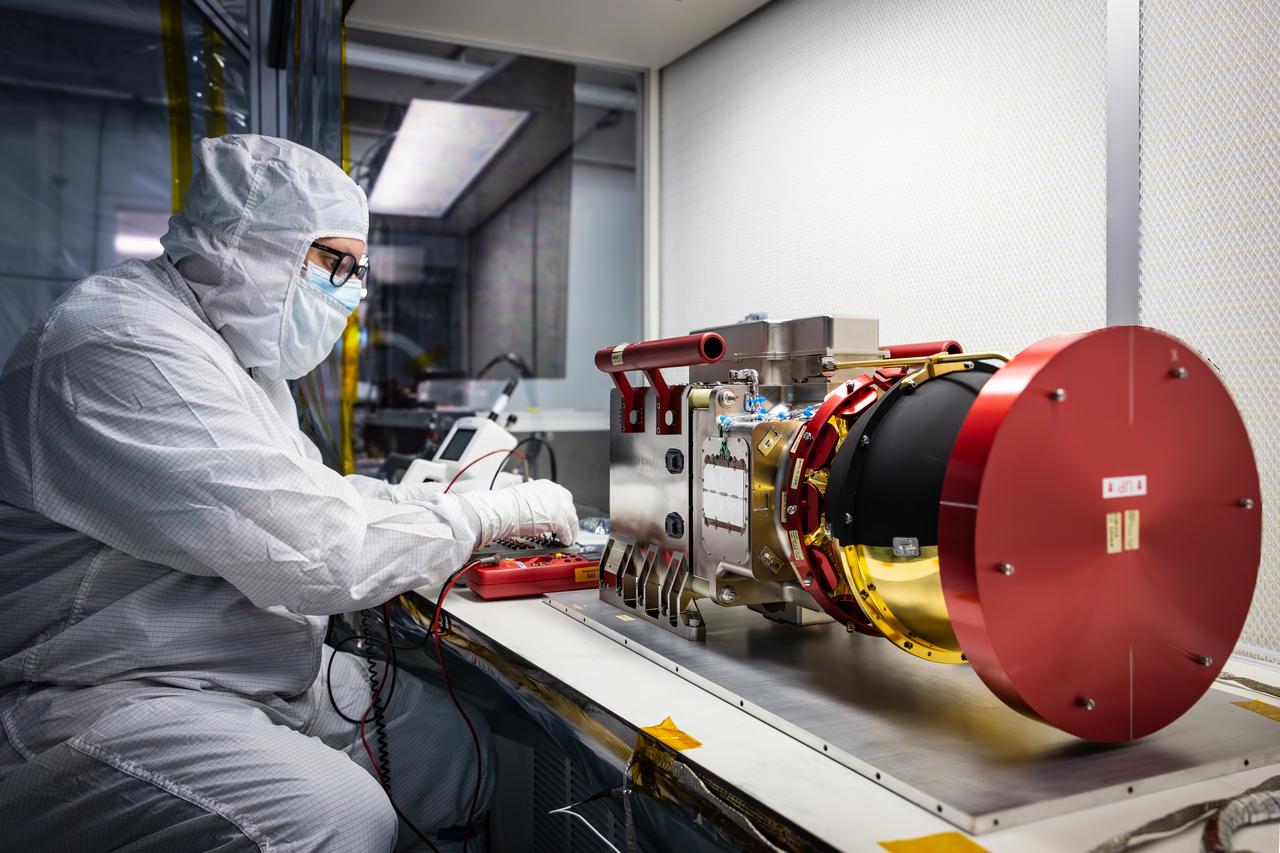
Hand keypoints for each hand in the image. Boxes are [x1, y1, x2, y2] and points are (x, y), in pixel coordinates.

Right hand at [455, 480, 578, 546]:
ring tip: (569, 538)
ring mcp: (558, 507)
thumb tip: (534, 509)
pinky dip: (566, 538)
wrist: (504, 509)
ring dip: (571, 530)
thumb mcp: (524, 496)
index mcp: (547, 486)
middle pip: (570, 507)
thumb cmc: (507, 504)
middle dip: (569, 518)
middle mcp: (556, 493)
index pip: (563, 496)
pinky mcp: (558, 520)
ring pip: (572, 520)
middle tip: (568, 527)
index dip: (563, 508)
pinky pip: (567, 531)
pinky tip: (564, 542)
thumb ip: (535, 501)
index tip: (563, 515)